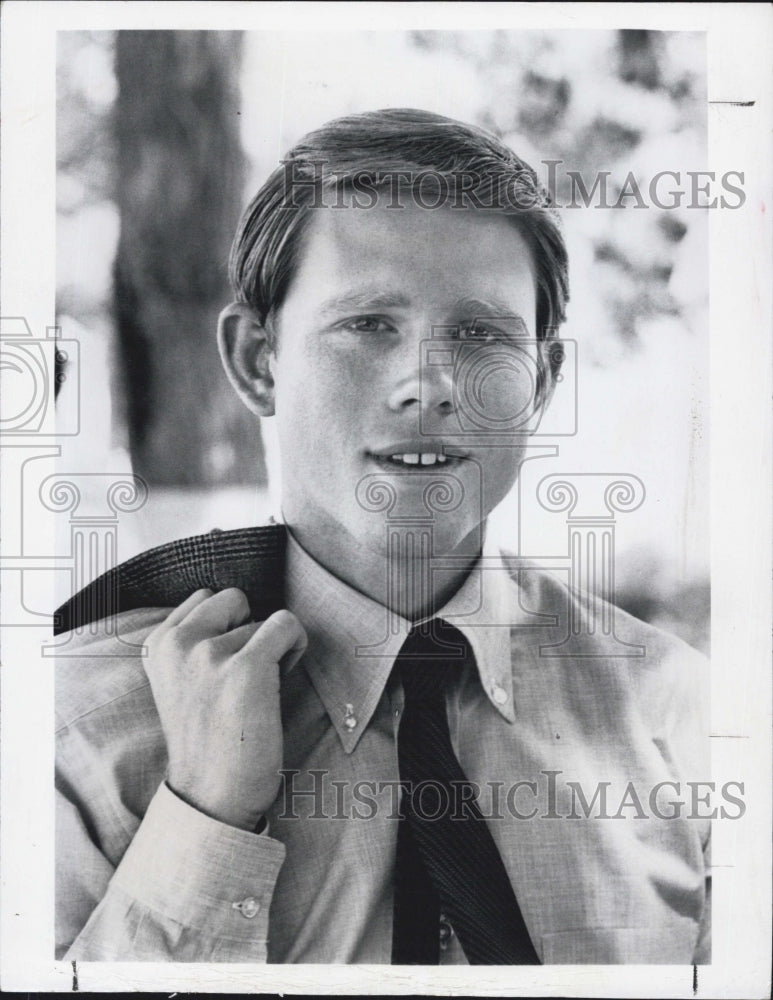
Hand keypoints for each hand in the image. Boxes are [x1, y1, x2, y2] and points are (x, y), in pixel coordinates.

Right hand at [145, 588, 306, 830]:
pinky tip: (285, 675)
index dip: (225, 626)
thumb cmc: (206, 739)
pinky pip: (286, 624)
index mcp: (157, 645)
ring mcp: (210, 655)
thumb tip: (240, 608)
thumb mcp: (178, 681)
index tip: (225, 662)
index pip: (204, 598)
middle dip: (246, 627)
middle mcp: (178, 644)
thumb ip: (192, 643)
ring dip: (270, 649)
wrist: (211, 796)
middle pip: (233, 599)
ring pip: (261, 619)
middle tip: (245, 671)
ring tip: (257, 690)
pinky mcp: (248, 668)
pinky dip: (296, 643)